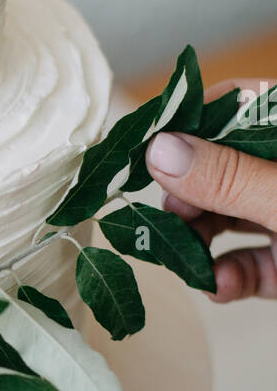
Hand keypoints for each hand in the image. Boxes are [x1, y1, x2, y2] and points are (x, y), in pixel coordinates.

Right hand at [146, 78, 276, 301]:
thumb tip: (159, 150)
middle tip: (171, 218)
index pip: (235, 106)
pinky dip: (227, 276)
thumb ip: (229, 178)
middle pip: (221, 167)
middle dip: (189, 198)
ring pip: (227, 217)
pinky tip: (219, 284)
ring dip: (199, 243)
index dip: (188, 125)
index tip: (145, 152)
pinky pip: (246, 262)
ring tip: (190, 262)